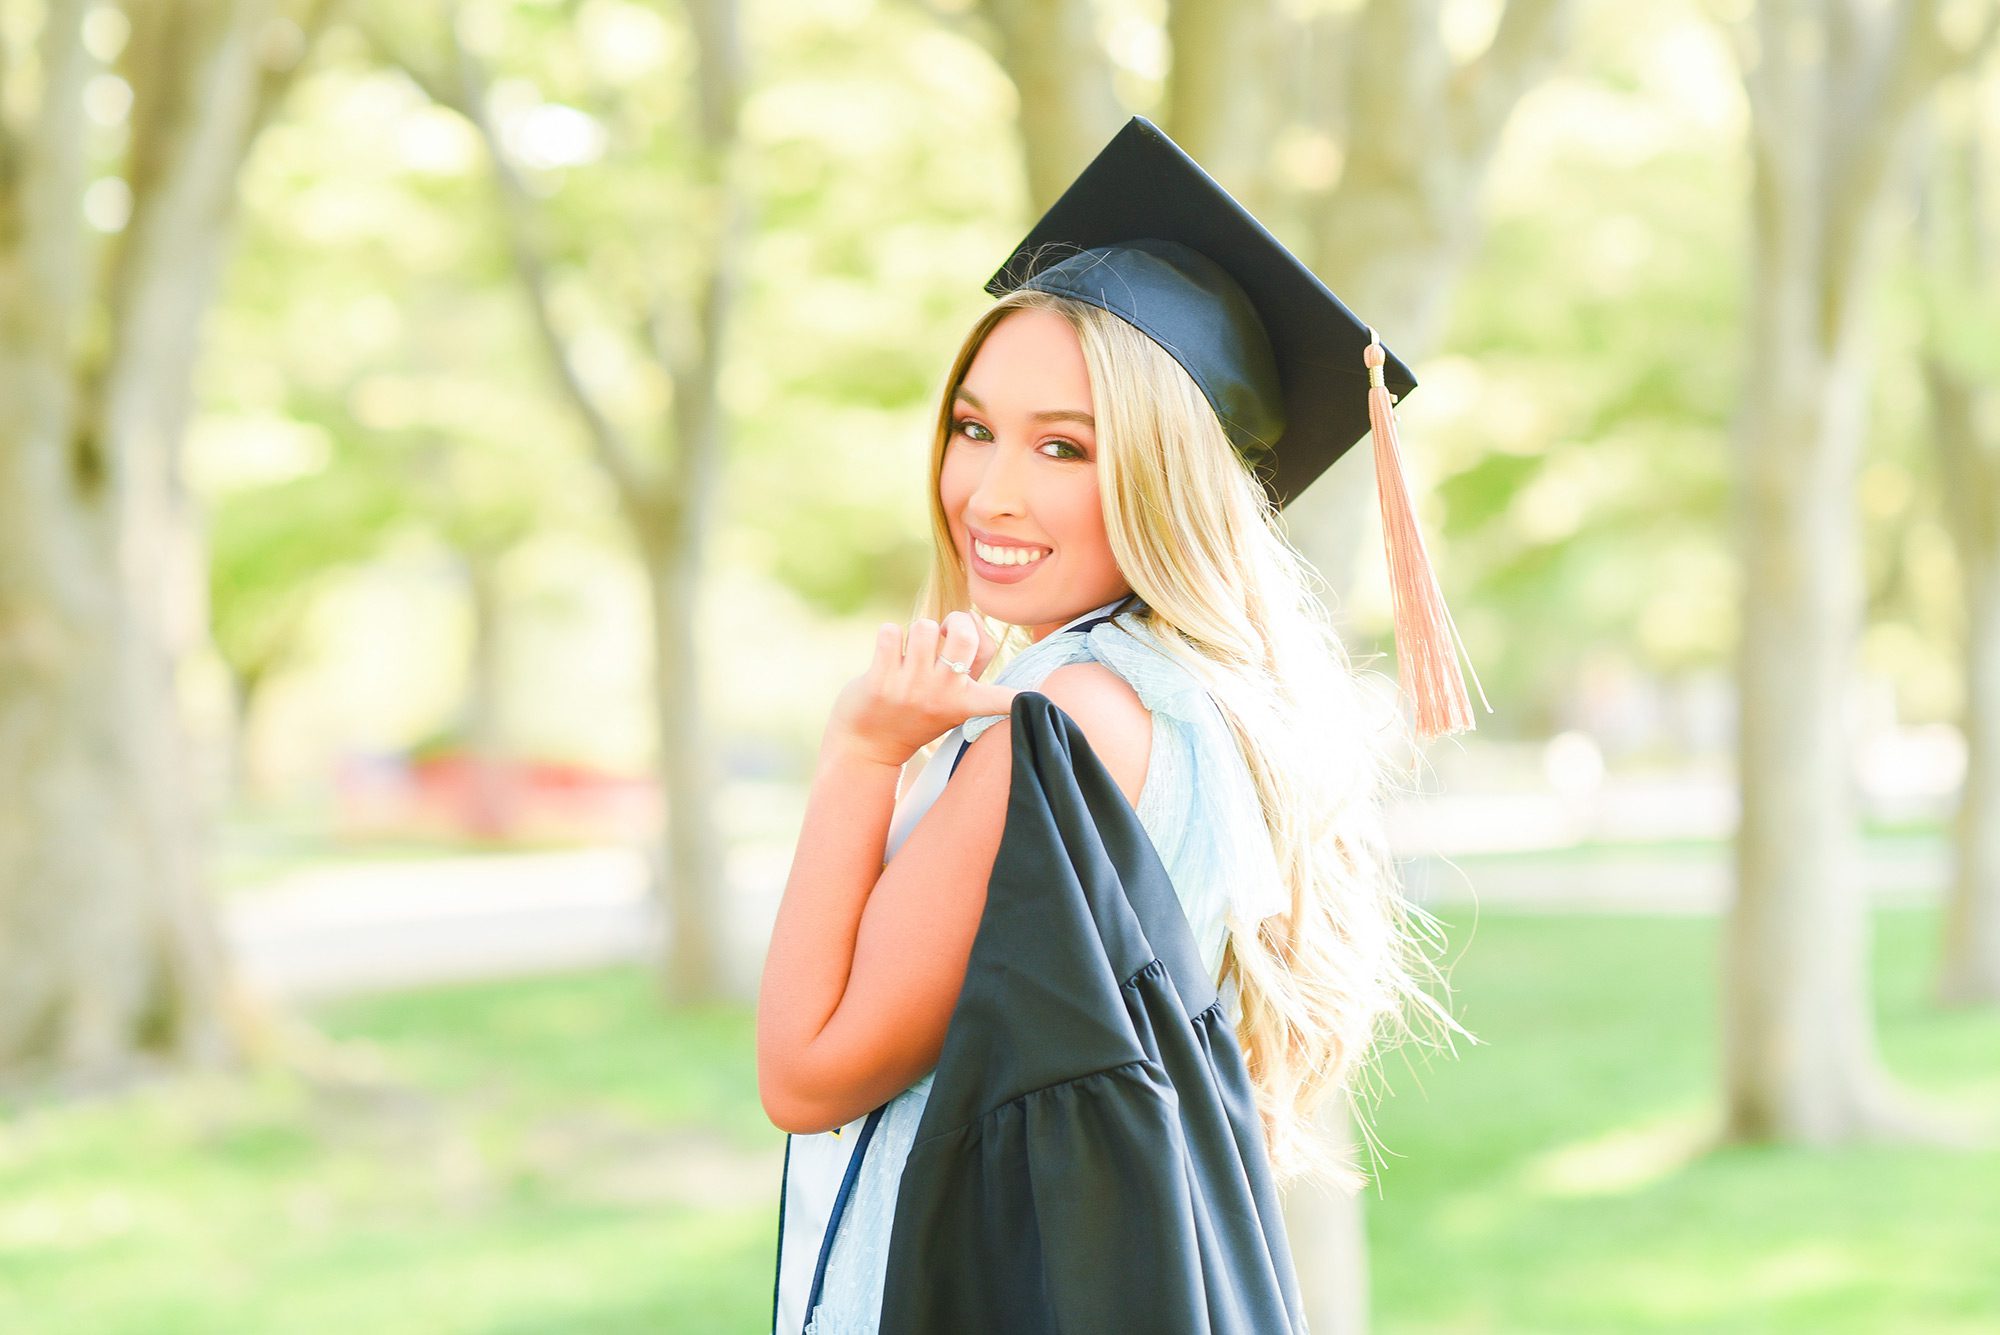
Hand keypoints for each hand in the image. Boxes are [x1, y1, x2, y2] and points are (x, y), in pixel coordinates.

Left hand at [825, 610, 1016, 767]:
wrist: (869, 745)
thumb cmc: (917, 711)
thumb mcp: (952, 698)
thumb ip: (969, 661)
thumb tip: (968, 616)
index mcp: (965, 702)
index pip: (1001, 697)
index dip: (1020, 698)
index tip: (1038, 705)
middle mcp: (943, 695)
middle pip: (964, 634)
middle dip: (954, 620)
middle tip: (943, 636)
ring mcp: (912, 688)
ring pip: (924, 627)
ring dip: (916, 632)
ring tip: (911, 652)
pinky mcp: (881, 681)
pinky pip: (891, 632)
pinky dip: (888, 635)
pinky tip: (887, 655)